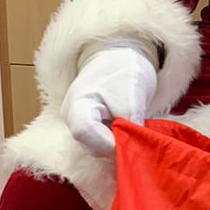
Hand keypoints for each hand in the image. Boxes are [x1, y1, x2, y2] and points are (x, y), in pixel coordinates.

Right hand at [61, 39, 157, 156]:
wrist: (119, 59)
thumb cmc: (125, 71)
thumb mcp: (133, 95)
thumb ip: (131, 124)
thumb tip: (135, 150)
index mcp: (76, 103)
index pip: (84, 132)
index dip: (109, 142)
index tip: (132, 140)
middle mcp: (71, 117)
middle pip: (91, 146)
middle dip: (116, 147)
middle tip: (139, 140)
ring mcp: (77, 124)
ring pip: (97, 148)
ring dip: (117, 145)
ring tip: (134, 132)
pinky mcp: (87, 129)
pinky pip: (100, 144)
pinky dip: (116, 142)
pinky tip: (128, 133)